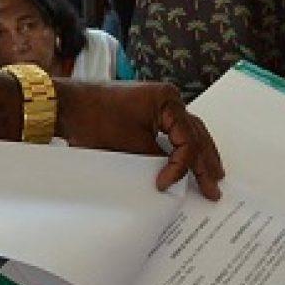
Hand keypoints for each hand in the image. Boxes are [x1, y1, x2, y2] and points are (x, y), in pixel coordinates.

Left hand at [56, 79, 224, 198]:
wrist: (69, 105)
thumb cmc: (96, 119)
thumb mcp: (129, 144)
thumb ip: (156, 158)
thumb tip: (172, 176)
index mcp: (168, 102)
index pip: (186, 141)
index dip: (179, 167)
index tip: (163, 185)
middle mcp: (169, 99)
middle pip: (195, 134)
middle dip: (206, 161)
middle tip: (215, 185)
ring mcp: (160, 104)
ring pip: (189, 132)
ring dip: (200, 153)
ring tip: (213, 174)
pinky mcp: (149, 111)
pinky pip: (175, 131)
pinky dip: (184, 147)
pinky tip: (190, 160)